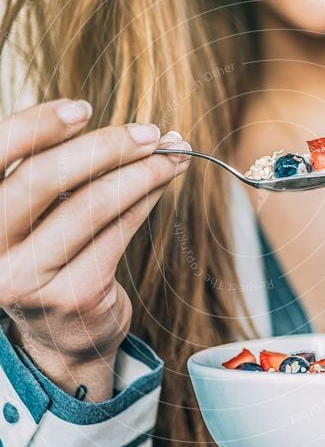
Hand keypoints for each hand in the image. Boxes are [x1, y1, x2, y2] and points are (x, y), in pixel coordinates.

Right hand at [0, 98, 190, 399]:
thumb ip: (44, 173)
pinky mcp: (75, 294)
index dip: (36, 126)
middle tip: (150, 133)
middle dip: (105, 146)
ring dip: (142, 171)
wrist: (62, 338)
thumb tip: (92, 116)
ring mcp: (31, 278)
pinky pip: (119, 231)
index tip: (82, 107)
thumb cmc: (48, 259)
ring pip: (92, 204)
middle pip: (44, 178)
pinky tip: (163, 182)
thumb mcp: (30, 217)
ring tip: (172, 154)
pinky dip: (147, 199)